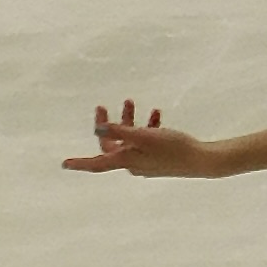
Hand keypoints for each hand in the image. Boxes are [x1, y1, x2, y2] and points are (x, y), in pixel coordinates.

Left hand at [63, 99, 213, 177]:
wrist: (202, 160)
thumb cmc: (173, 148)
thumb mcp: (144, 136)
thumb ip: (121, 131)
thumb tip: (98, 129)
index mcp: (126, 160)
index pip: (97, 162)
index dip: (80, 162)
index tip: (64, 164)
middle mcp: (133, 164)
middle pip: (112, 145)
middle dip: (108, 124)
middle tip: (102, 106)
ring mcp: (146, 162)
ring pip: (130, 140)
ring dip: (129, 121)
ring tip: (131, 102)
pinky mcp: (159, 158)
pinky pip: (146, 141)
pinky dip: (147, 127)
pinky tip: (155, 114)